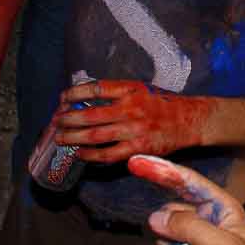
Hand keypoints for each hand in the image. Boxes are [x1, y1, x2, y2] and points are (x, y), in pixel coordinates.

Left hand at [55, 80, 210, 162]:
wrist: (188, 119)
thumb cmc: (161, 103)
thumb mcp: (140, 89)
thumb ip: (117, 93)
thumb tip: (86, 98)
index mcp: (130, 89)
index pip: (95, 89)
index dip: (75, 93)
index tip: (63, 97)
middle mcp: (131, 108)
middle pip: (90, 114)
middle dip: (68, 119)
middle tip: (56, 121)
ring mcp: (134, 130)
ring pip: (95, 135)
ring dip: (74, 137)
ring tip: (60, 138)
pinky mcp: (138, 148)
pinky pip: (108, 154)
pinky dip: (91, 155)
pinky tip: (80, 154)